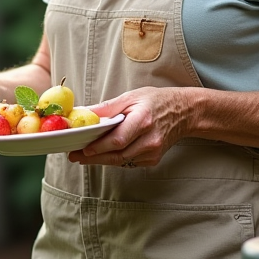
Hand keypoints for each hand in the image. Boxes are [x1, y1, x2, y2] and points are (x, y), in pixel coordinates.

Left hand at [68, 87, 190, 168]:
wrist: (183, 112)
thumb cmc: (156, 101)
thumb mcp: (131, 97)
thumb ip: (108, 108)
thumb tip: (85, 113)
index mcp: (143, 120)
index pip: (117, 140)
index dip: (99, 147)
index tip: (82, 149)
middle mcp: (149, 139)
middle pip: (117, 154)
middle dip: (93, 157)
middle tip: (75, 156)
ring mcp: (153, 152)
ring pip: (121, 161)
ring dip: (101, 160)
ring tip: (84, 156)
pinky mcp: (153, 159)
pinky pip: (129, 162)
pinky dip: (115, 158)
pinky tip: (104, 154)